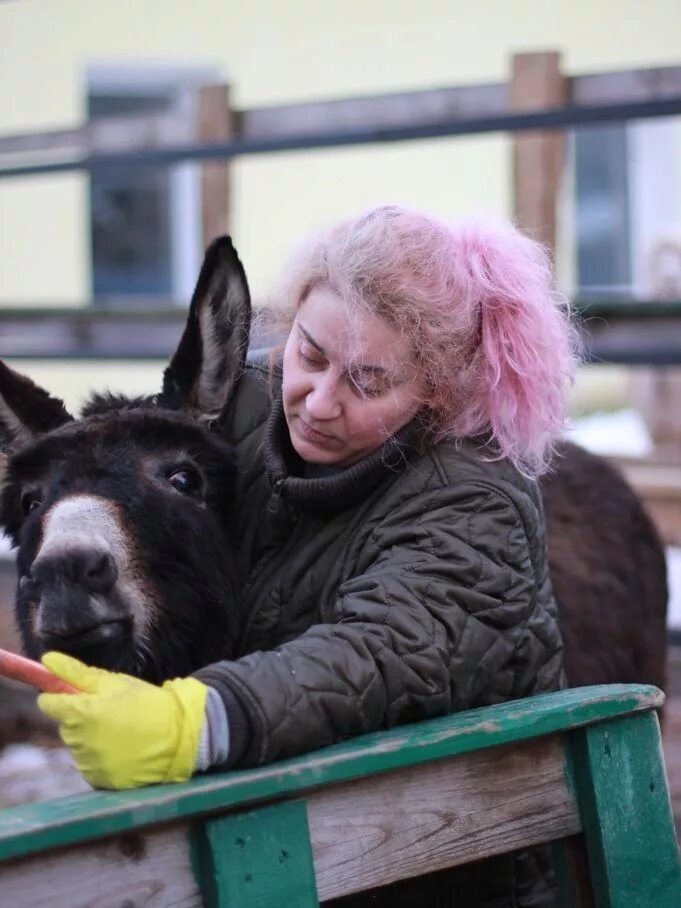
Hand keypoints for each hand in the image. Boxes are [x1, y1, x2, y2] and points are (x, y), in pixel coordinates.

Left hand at [37, 652, 207, 789]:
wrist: (178, 736)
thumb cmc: (146, 703)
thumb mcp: (114, 682)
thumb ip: (76, 672)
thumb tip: (47, 659)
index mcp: (81, 713)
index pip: (48, 703)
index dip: (60, 696)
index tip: (76, 694)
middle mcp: (79, 741)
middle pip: (64, 724)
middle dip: (80, 717)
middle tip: (110, 710)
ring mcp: (89, 763)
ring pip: (77, 745)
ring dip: (90, 738)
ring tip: (119, 731)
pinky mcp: (99, 780)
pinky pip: (89, 764)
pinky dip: (100, 757)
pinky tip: (121, 749)